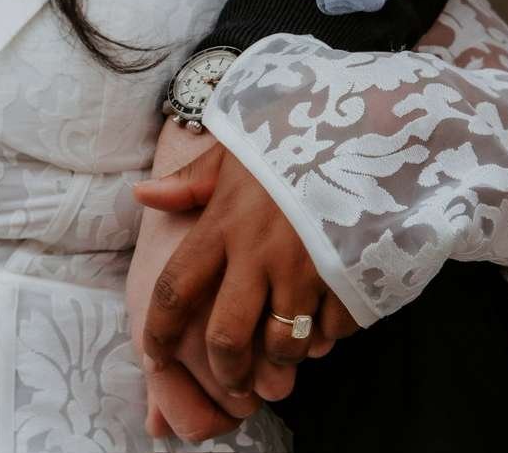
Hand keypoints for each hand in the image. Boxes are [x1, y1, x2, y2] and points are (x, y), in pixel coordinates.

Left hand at [134, 143, 358, 397]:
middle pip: (226, 337)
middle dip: (225, 371)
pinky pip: (331, 331)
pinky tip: (321, 329)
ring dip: (277, 362)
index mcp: (224, 224)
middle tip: (230, 381)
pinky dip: (324, 340)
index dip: (158, 332)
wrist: (366, 126)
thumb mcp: (235, 151)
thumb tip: (142, 196)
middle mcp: (259, 254)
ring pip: (281, 345)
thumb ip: (190, 182)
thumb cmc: (293, 140)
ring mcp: (306, 269)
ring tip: (278, 360)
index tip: (154, 356)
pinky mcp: (348, 277)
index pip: (176, 289)